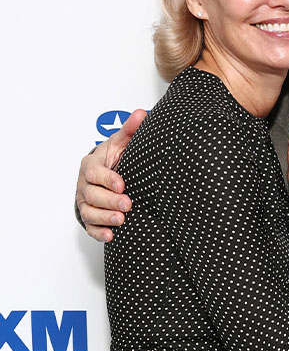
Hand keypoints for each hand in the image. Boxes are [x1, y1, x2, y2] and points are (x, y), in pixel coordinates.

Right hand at [76, 109, 146, 241]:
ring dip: (104, 217)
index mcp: (91, 164)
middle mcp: (84, 184)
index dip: (107, 179)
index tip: (122, 185)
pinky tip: (111, 235)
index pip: (94, 172)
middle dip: (109, 200)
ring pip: (89, 212)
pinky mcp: (88, 215)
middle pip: (92, 194)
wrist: (105, 174)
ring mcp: (85, 201)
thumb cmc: (113, 158)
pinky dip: (99, 232)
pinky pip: (89, 226)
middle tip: (128, 204)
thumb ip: (130, 130)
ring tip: (121, 220)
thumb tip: (141, 114)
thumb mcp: (121, 143)